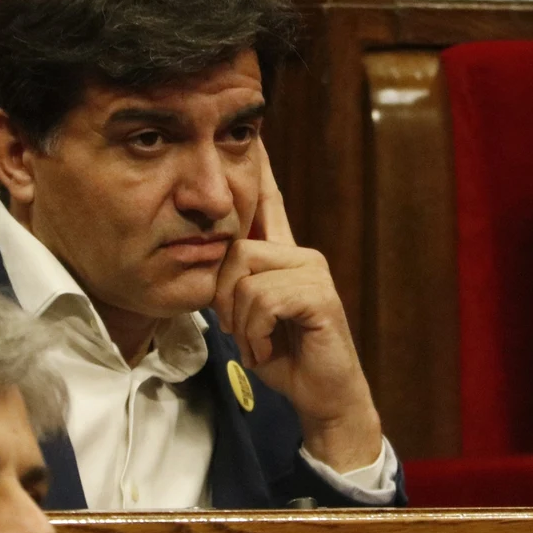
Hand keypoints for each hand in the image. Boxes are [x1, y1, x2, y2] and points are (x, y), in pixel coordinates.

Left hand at [212, 145, 383, 471]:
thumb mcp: (248, 319)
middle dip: (224, 299)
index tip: (255, 135)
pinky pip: (261, 299)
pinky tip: (272, 349)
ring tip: (261, 343)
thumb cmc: (286, 359)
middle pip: (234, 250)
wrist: (322, 397)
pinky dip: (256, 333)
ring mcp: (313, 272)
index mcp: (284, 256)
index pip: (270, 204)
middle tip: (243, 332)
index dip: (261, 171)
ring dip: (241, 323)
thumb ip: (233, 288)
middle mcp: (302, 254)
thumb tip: (209, 266)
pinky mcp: (319, 295)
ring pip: (244, 278)